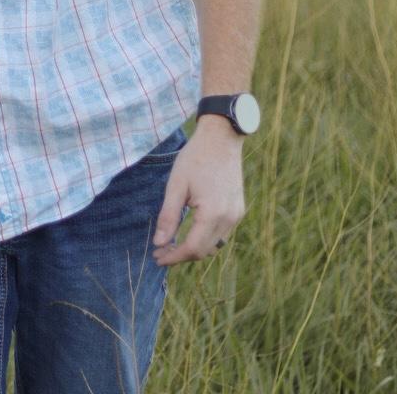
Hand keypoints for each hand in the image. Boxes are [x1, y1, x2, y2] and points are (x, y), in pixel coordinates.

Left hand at [152, 118, 246, 265]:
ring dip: (195, 248)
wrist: (221, 139)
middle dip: (182, 255)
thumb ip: (168, 216)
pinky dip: (206, 237)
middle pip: (204, 251)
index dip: (173, 257)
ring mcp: (236, 215)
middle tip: (161, 251)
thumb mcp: (175, 185)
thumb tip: (159, 243)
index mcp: (212, 214)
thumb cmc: (195, 158)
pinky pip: (222, 233)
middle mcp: (228, 219)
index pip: (192, 248)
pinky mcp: (238, 210)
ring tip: (174, 242)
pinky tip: (191, 230)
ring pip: (215, 245)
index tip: (157, 257)